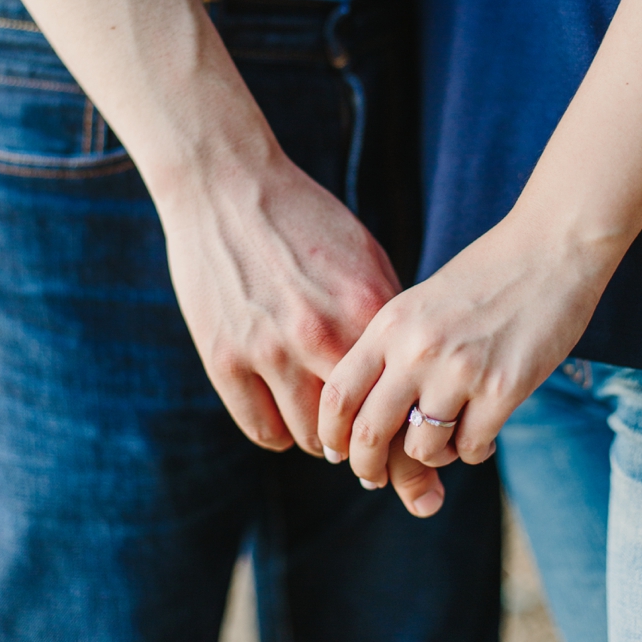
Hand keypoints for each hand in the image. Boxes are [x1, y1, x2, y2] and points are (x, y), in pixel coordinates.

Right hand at [159, 151, 402, 454]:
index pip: (403, 395)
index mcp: (367, 311)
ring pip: (312, 437)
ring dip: (326, 443)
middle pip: (362, 428)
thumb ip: (387, 315)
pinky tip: (291, 425)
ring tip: (334, 437)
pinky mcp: (224, 358)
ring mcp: (268, 350)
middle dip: (374, 449)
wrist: (230, 186)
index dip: (414, 426)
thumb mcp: (366, 258)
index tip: (418, 442)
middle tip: (376, 455)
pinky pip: (262, 429)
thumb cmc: (308, 220)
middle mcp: (321, 335)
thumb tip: (411, 370)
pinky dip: (281, 436)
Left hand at [318, 209, 613, 515]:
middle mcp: (418, 349)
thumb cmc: (491, 273)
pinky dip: (474, 450)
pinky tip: (484, 432)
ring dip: (434, 456)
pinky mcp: (503, 388)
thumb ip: (395, 347)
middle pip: (370, 433)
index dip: (331, 435)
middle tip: (376, 477)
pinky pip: (472, 447)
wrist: (553, 246)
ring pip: (423, 449)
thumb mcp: (424, 301)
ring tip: (449, 440)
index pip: (338, 394)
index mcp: (391, 324)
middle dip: (369, 467)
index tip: (338, 452)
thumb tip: (370, 411)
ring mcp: (460, 370)